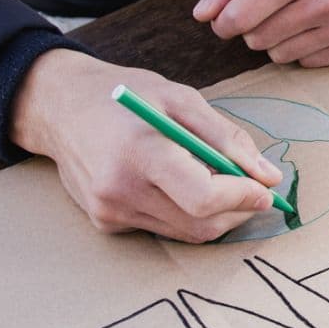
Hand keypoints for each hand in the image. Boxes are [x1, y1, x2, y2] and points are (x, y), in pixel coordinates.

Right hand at [11, 50, 285, 241]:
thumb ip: (228, 139)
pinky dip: (182, 212)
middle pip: (199, 225)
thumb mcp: (181, 99)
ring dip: (213, 215)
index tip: (264, 190)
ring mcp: (109, 210)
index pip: (204, 198)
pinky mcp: (105, 222)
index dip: (242, 199)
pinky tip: (174, 182)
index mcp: (141, 152)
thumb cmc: (125, 95)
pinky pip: (161, 228)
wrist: (59, 106)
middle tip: (251, 189)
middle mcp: (120, 189)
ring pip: (184, 233)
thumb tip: (269, 177)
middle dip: (236, 212)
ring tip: (215, 180)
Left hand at [192, 0, 328, 65]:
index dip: (224, 20)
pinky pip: (308, 62)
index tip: (229, 15)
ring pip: (280, 55)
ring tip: (296, 13)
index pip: (239, 16)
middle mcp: (327, 0)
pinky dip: (305, 47)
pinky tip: (319, 23)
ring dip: (278, 39)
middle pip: (257, 39)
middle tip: (272, 6)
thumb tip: (202, 15)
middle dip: (254, 26)